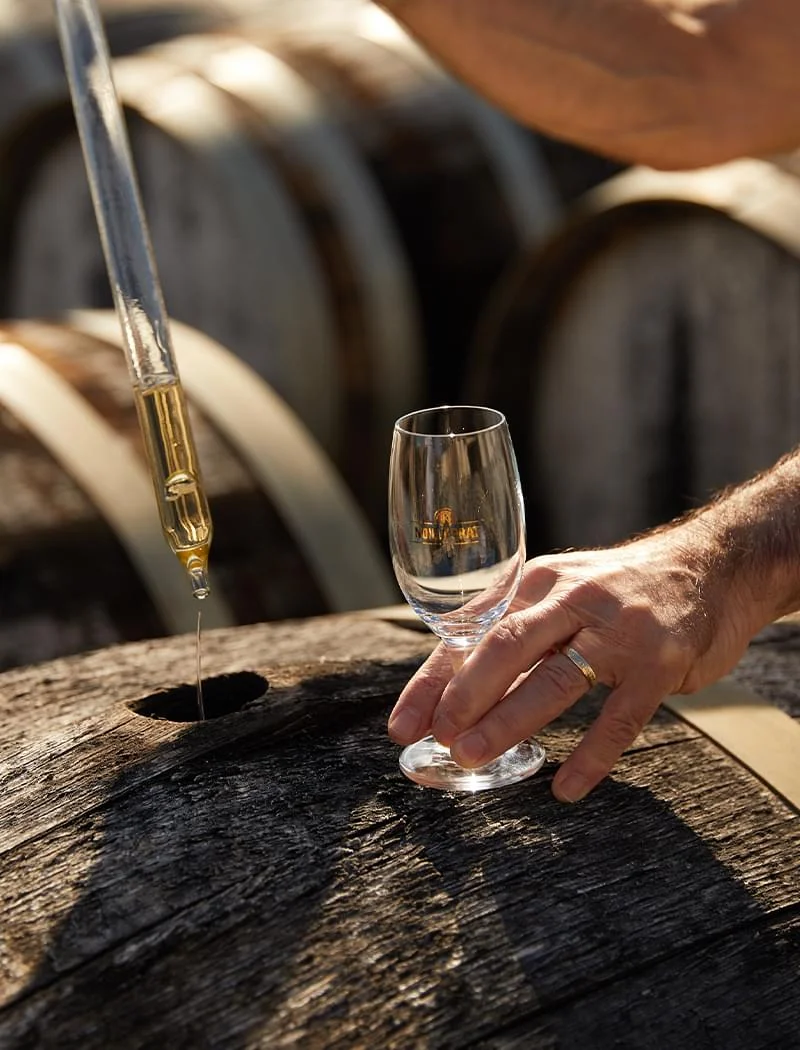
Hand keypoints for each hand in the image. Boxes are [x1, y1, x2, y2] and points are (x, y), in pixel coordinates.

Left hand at [388, 524, 762, 800]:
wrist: (713, 567)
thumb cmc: (620, 589)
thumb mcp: (561, 589)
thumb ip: (514, 628)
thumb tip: (451, 690)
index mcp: (538, 581)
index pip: (472, 631)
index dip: (432, 680)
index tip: (404, 725)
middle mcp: (573, 598)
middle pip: (505, 646)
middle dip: (463, 696)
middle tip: (437, 738)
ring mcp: (619, 630)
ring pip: (554, 679)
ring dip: (508, 721)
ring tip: (473, 757)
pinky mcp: (659, 663)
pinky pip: (619, 717)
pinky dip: (591, 757)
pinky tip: (565, 787)